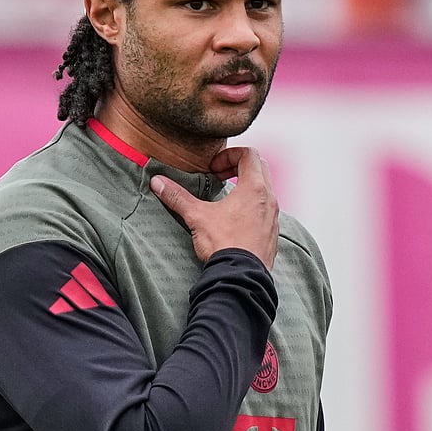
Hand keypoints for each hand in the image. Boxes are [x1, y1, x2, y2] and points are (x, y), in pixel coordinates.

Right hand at [149, 147, 278, 268]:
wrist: (241, 276)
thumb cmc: (225, 244)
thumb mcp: (197, 216)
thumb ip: (178, 197)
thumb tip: (158, 183)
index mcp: (254, 188)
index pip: (249, 154)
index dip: (229, 155)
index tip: (214, 169)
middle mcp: (269, 199)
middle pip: (260, 167)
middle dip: (238, 167)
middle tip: (219, 176)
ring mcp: (273, 217)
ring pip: (265, 189)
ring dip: (246, 187)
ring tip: (226, 197)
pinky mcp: (272, 233)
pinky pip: (266, 210)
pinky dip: (253, 206)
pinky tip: (235, 220)